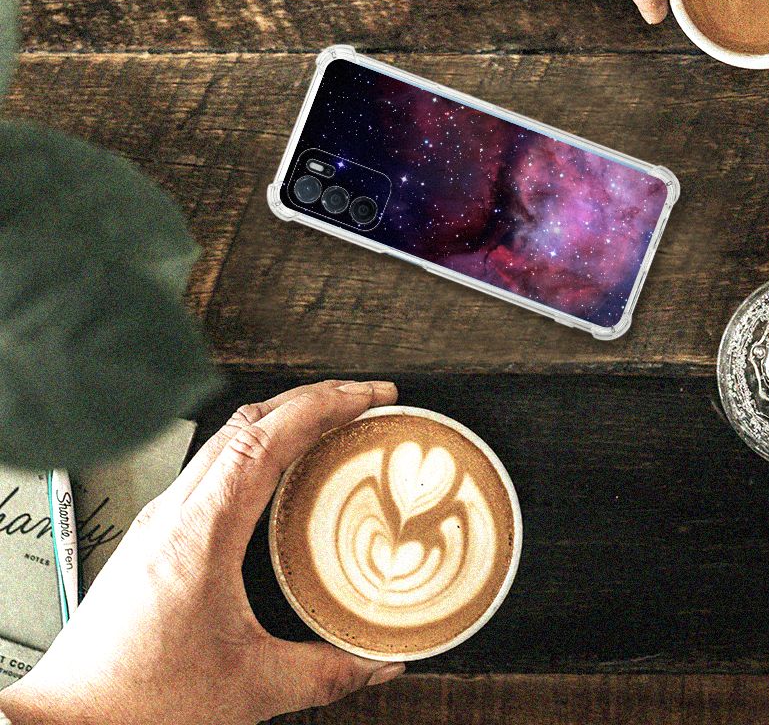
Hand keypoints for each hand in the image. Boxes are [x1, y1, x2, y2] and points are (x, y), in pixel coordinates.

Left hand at [0, 380, 403, 724]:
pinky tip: (279, 472)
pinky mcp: (155, 533)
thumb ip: (326, 673)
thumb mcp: (251, 687)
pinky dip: (257, 447)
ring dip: (283, 418)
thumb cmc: (137, 701)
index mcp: (201, 530)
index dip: (323, 406)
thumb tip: (379, 662)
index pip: (267, 437)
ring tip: (329, 424)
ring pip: (227, 437)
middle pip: (249, 420)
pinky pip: (214, 465)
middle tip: (362, 399)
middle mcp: (176, 511)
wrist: (69, 722)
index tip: (366, 396)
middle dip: (313, 398)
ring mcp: (161, 516)